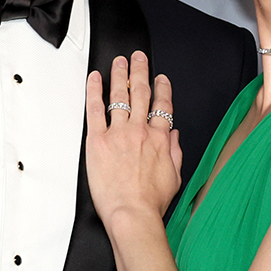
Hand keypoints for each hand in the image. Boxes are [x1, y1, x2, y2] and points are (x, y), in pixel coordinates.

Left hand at [85, 51, 182, 224]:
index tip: (161, 79)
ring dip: (120, 74)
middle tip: (138, 57)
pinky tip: (95, 78)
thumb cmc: (151, 202)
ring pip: (120, 96)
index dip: (162, 88)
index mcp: (160, 139)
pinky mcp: (98, 141)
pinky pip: (96, 109)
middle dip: (141, 71)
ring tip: (120, 61)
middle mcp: (140, 131)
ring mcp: (119, 133)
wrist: (132, 213)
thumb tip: (174, 136)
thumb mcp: (175, 177)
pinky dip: (95, 91)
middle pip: (142, 93)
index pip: (163, 105)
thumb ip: (175, 152)